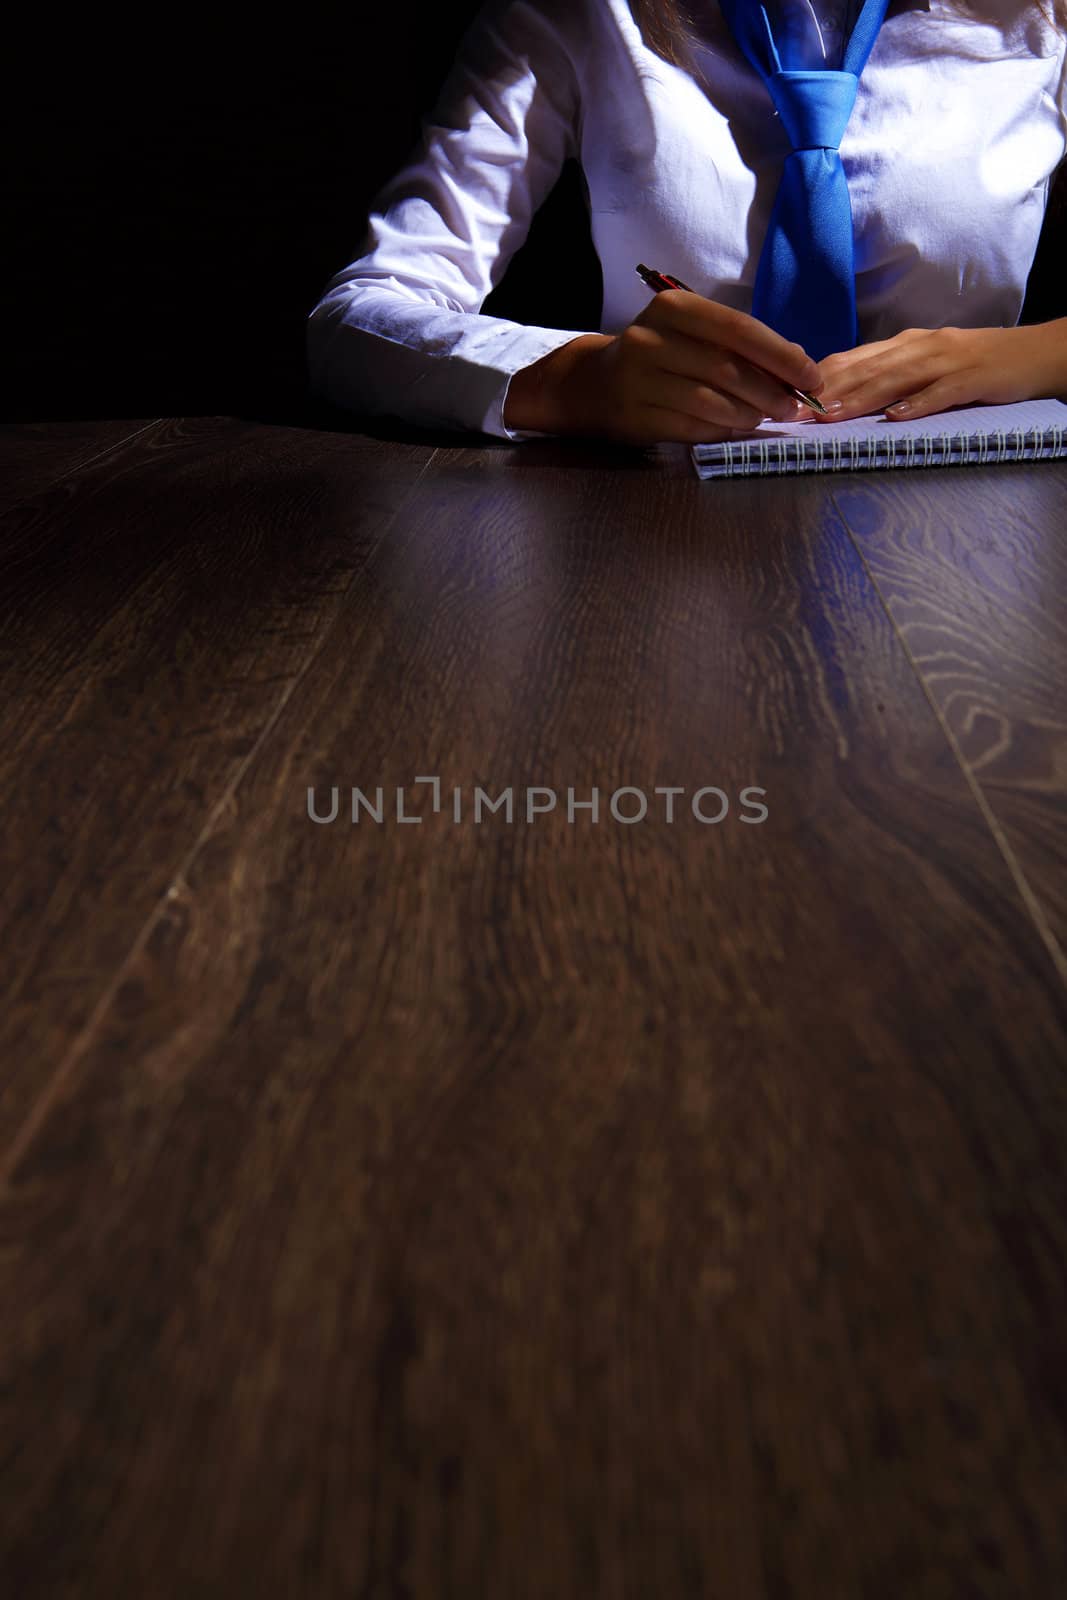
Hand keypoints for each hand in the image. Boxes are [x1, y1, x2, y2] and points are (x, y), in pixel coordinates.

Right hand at [504, 292, 824, 444]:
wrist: (596, 383)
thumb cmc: (660, 355)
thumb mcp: (695, 334)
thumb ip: (741, 344)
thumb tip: (799, 363)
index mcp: (674, 308)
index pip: (739, 329)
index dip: (781, 356)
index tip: (811, 377)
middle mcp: (651, 338)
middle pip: (727, 368)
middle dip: (770, 391)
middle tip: (794, 407)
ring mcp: (639, 379)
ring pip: (710, 401)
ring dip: (748, 414)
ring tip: (766, 418)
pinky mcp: (635, 416)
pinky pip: (691, 426)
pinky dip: (722, 430)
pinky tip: (737, 428)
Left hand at [794, 324, 1057, 423]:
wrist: (1032, 353)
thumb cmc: (973, 364)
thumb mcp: (925, 363)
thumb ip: (889, 375)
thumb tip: (843, 394)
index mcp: (904, 345)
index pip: (853, 358)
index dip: (818, 377)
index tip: (786, 396)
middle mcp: (919, 347)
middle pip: (867, 368)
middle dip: (828, 390)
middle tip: (795, 412)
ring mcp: (946, 362)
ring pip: (895, 379)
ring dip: (860, 397)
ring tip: (831, 414)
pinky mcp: (972, 379)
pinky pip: (940, 393)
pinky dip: (917, 404)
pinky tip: (895, 417)